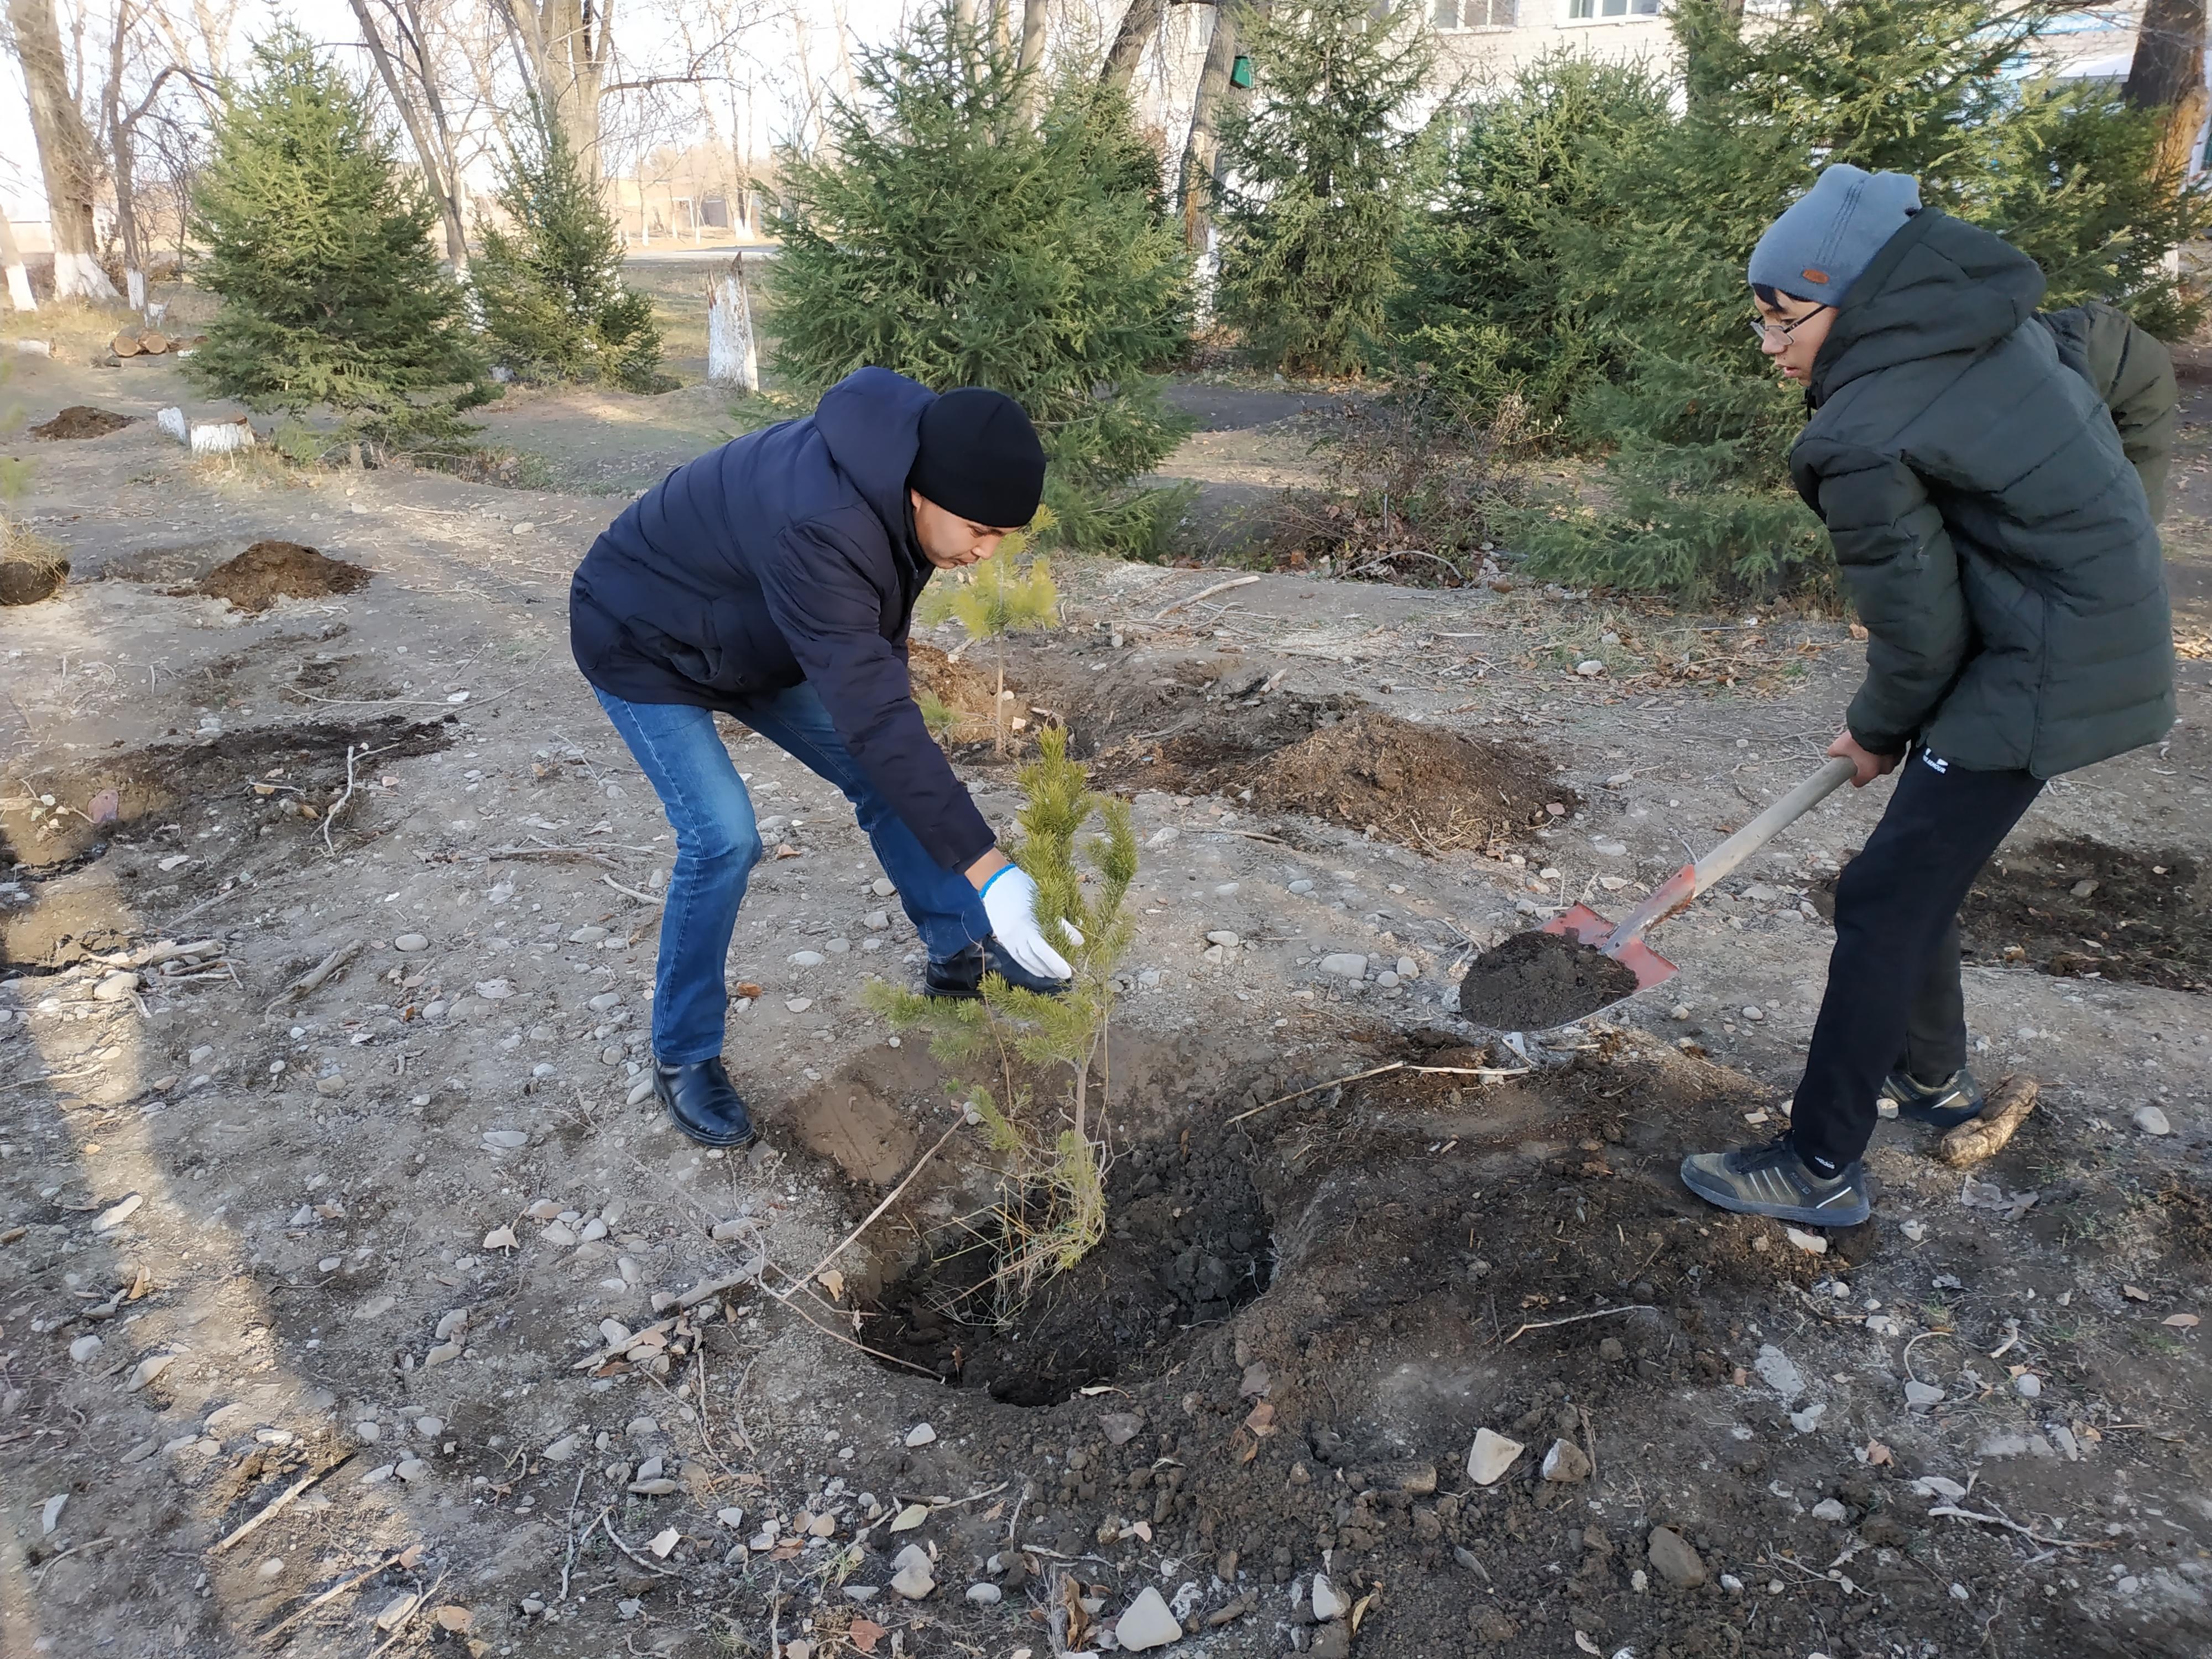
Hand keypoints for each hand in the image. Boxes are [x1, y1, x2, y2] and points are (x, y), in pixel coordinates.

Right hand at [978, 863, 1080, 980]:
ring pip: (1024, 960)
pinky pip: (1016, 956)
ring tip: (1051, 975)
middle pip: (1034, 958)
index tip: (1068, 973)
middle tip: (1063, 975)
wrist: (995, 882)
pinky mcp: (1002, 938)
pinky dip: (1027, 965)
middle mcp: (1015, 934)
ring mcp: (1006, 937)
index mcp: (1027, 924)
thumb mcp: (1045, 903)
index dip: (1056, 963)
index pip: (1044, 950)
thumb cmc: (1023, 888)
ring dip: (1039, 969)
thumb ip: (1061, 924)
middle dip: (1050, 969)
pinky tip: (1036, 968)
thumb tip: (1079, 942)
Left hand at [1828, 728, 1898, 788]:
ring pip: (1883, 761)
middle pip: (1872, 770)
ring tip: (1869, 742)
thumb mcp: (1840, 745)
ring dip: (1877, 754)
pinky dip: (1886, 746)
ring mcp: (1895, 759)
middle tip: (1859, 750)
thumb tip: (1833, 753)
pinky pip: (1892, 751)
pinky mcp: (1902, 748)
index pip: (1858, 782)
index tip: (1850, 770)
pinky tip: (1879, 737)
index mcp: (1869, 772)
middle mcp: (1884, 769)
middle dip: (1866, 762)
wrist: (1882, 723)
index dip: (1853, 776)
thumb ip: (1835, 752)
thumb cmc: (1864, 736)